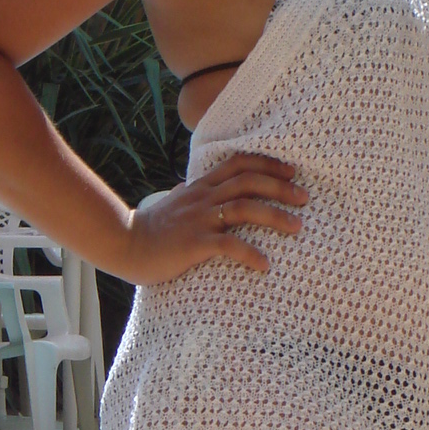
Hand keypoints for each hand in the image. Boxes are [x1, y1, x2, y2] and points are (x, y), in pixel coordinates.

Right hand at [118, 151, 306, 283]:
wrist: (124, 244)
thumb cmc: (151, 229)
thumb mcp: (176, 203)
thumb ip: (192, 194)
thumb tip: (199, 186)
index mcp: (201, 187)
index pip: (238, 164)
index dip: (267, 164)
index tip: (291, 171)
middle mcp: (203, 198)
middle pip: (248, 182)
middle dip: (280, 187)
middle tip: (304, 198)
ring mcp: (199, 220)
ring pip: (244, 208)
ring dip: (274, 216)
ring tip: (297, 227)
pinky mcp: (194, 244)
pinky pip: (228, 245)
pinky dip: (250, 253)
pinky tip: (265, 265)